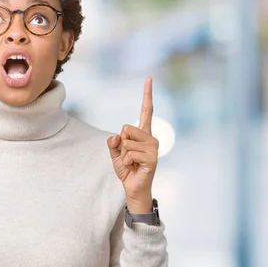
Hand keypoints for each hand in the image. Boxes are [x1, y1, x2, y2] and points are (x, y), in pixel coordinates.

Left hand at [107, 77, 158, 212]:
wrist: (133, 187)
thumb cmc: (127, 169)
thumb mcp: (115, 152)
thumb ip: (114, 142)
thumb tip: (117, 136)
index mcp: (143, 133)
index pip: (146, 111)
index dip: (147, 95)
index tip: (149, 79)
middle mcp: (151, 138)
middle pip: (126, 128)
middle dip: (121, 143)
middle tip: (128, 155)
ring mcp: (153, 147)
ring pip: (126, 141)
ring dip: (123, 154)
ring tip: (131, 162)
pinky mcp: (152, 158)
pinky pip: (129, 153)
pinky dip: (126, 161)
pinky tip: (134, 167)